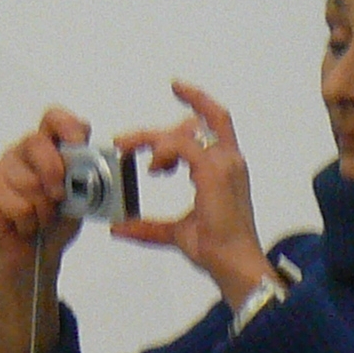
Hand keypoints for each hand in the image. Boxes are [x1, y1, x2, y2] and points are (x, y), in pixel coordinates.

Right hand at [0, 107, 88, 352]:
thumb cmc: (58, 222)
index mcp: (49, 146)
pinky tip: (26, 226)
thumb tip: (89, 172)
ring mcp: (2, 169)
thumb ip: (86, 181)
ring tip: (42, 218)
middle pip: (36, 143)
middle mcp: (22, 151)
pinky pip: (17, 206)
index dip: (66, 126)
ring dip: (43, 209)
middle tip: (59, 196)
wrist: (35, 255)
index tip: (78, 142)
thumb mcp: (83, 200)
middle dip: (54, 172)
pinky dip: (29, 223)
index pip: (54, 118)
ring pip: (28, 181)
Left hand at [112, 82, 274, 308]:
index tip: (176, 88)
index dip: (197, 102)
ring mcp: (224, 164)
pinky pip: (182, 145)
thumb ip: (148, 226)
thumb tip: (120, 226)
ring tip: (128, 150)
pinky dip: (162, 150)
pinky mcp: (214, 172)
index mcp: (226, 170)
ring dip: (152, 138)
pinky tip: (150, 166)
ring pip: (184, 132)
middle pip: (199, 121)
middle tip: (126, 140)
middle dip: (158, 127)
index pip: (215, 123)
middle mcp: (229, 161)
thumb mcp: (175, 232)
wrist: (234, 264)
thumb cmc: (217, 249)